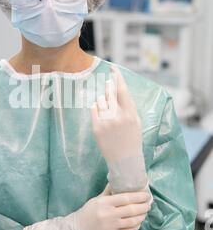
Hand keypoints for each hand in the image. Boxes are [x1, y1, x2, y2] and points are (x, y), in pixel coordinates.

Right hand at [23, 183, 151, 229]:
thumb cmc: (87, 212)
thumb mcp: (97, 199)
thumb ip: (109, 191)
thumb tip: (118, 179)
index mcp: (105, 203)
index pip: (126, 198)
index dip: (139, 196)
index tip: (146, 194)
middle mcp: (109, 214)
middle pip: (132, 210)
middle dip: (143, 206)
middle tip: (149, 203)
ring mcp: (111, 226)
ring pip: (132, 221)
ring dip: (141, 216)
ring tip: (145, 212)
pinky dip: (136, 226)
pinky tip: (138, 222)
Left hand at [90, 64, 148, 192]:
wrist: (125, 160)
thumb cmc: (132, 138)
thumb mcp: (136, 121)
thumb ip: (128, 105)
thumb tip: (118, 89)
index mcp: (130, 113)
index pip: (122, 90)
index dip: (117, 77)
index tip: (113, 68)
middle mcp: (118, 116)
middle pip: (109, 93)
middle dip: (109, 87)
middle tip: (109, 84)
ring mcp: (106, 122)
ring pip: (100, 100)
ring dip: (103, 101)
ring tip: (109, 111)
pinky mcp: (97, 128)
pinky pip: (94, 109)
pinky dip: (96, 108)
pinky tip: (101, 115)